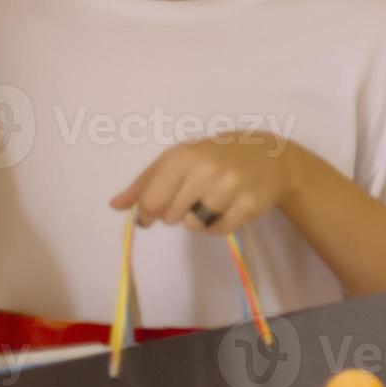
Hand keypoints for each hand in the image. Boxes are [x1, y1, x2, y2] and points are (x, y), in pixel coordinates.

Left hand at [109, 132, 299, 236]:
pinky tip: (228, 207)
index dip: (147, 213)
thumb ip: (146, 182)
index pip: (150, 202)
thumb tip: (115, 206)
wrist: (270, 156)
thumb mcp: (180, 158)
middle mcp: (206, 170)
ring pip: (195, 226)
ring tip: (214, 199)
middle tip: (195, 195)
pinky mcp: (249, 205)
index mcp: (183, 156)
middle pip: (171, 217)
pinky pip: (219, 231)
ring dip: (199, 219)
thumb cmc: (216, 155)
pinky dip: (219, 225)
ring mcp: (230, 188)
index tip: (153, 213)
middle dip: (178, 212)